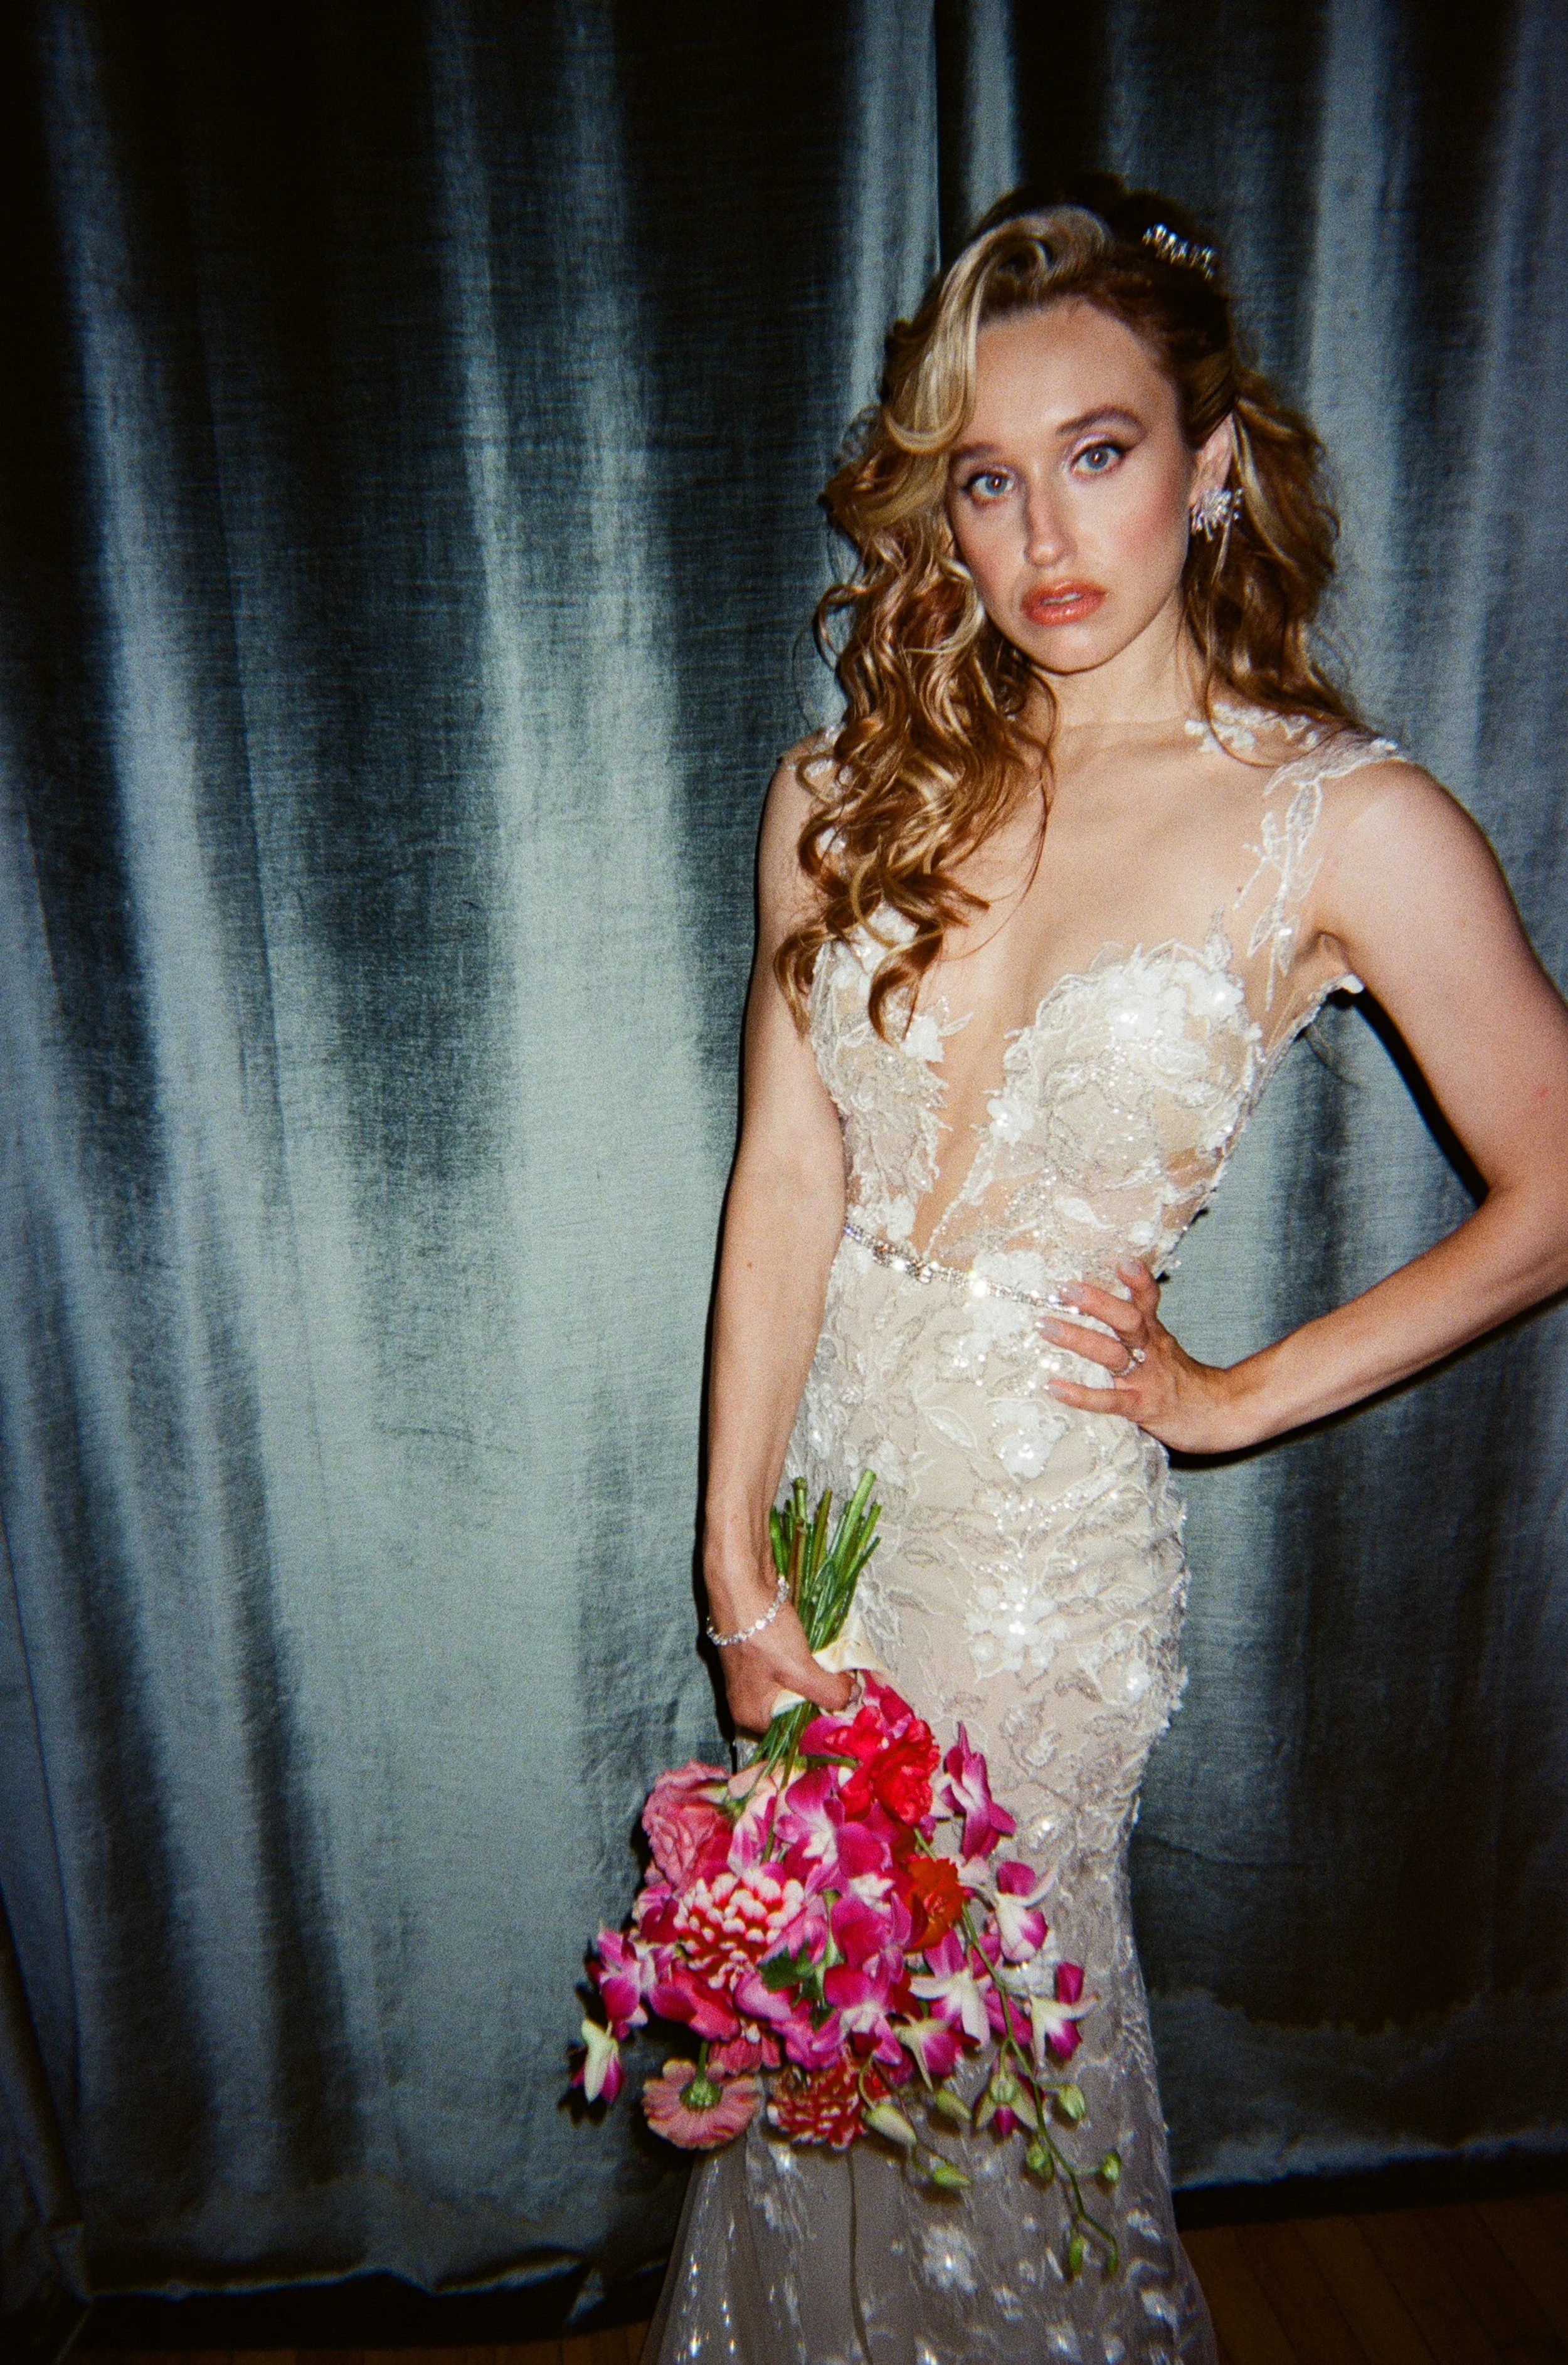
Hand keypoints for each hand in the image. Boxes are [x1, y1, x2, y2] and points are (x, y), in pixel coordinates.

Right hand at [707, 1565, 855, 1736]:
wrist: (741, 1583)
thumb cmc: (762, 1631)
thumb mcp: (799, 1669)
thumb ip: (828, 1691)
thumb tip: (852, 1698)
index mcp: (752, 1714)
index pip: (794, 1731)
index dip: (822, 1718)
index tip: (849, 1707)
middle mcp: (750, 1700)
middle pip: (797, 1707)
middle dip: (823, 1696)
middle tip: (850, 1686)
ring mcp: (755, 1675)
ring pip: (797, 1685)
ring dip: (820, 1677)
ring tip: (844, 1670)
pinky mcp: (763, 1653)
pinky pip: (793, 1666)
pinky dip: (810, 1662)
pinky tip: (828, 1653)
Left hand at [1040, 1262, 1247, 1454]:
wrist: (1216, 1414)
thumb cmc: (1177, 1378)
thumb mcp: (1160, 1345)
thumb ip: (1135, 1325)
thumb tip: (1092, 1299)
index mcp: (1154, 1333)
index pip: (1149, 1300)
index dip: (1139, 1281)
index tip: (1123, 1261)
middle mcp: (1151, 1351)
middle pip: (1129, 1321)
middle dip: (1098, 1303)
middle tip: (1066, 1288)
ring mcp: (1146, 1379)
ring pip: (1113, 1355)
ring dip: (1079, 1339)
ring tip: (1046, 1326)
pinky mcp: (1141, 1407)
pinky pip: (1109, 1401)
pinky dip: (1081, 1394)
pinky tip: (1054, 1386)